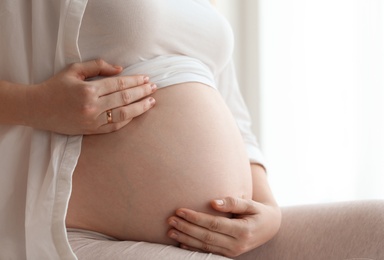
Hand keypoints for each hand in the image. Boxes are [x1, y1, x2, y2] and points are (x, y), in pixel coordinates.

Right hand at [26, 59, 155, 134]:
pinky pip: (114, 126)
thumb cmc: (55, 86)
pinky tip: (136, 114)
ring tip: (151, 101)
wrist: (37, 108)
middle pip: (124, 98)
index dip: (135, 81)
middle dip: (142, 92)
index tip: (146, 78)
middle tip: (154, 88)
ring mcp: (92, 121)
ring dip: (140, 107)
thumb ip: (98, 66)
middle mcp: (92, 106)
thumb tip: (120, 69)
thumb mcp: (74, 70)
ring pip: (123, 114)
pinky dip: (127, 120)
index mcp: (88, 90)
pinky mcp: (91, 131)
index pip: (119, 84)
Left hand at [167, 197, 280, 257]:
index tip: (180, 210)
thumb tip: (213, 202)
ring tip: (170, 231)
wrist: (269, 228)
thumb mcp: (250, 204)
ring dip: (186, 239)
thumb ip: (233, 202)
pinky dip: (193, 248)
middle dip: (186, 228)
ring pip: (204, 247)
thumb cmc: (258, 212)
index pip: (214, 224)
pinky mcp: (228, 255)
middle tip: (170, 220)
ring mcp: (233, 252)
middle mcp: (237, 245)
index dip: (195, 218)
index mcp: (243, 230)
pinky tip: (180, 243)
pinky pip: (208, 252)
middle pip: (206, 237)